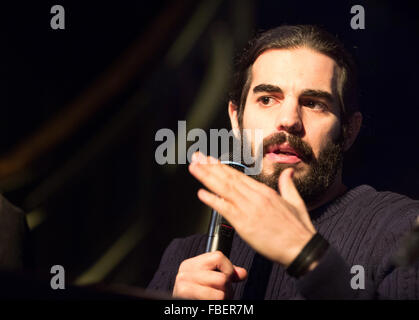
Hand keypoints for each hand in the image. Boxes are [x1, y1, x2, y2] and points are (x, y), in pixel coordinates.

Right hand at [173, 251, 246, 299]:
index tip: (227, 279)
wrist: (183, 310)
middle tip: (219, 295)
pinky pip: (216, 296)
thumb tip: (242, 273)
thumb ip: (225, 274)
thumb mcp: (210, 283)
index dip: (228, 270)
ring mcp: (183, 281)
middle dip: (226, 287)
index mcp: (190, 265)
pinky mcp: (184, 292)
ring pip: (221, 283)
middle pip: (222, 274)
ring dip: (223, 296)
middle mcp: (185, 271)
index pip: (218, 256)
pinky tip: (209, 303)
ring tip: (215, 299)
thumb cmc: (197, 299)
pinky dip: (217, 303)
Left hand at [189, 152, 315, 266]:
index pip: (239, 175)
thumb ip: (288, 185)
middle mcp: (255, 197)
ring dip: (207, 177)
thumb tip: (288, 172)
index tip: (210, 160)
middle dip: (210, 166)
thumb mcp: (296, 202)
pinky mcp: (244, 224)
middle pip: (228, 178)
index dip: (222, 167)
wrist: (302, 249)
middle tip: (196, 157)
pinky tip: (201, 193)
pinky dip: (212, 200)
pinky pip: (224, 209)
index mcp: (265, 192)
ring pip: (224, 188)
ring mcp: (249, 209)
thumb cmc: (299, 229)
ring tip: (194, 167)